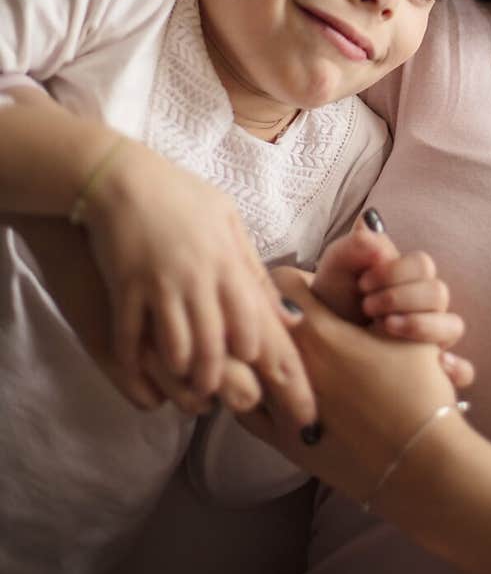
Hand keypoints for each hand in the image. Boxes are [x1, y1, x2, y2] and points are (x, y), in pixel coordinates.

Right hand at [78, 138, 315, 419]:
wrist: (120, 177)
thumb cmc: (179, 195)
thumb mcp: (227, 219)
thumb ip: (254, 268)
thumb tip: (287, 314)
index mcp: (227, 259)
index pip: (254, 321)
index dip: (266, 360)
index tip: (275, 386)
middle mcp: (199, 276)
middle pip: (218, 344)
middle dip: (224, 377)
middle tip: (227, 397)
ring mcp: (160, 284)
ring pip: (179, 349)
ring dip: (187, 377)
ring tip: (192, 389)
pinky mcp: (125, 290)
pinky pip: (133, 342)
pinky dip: (140, 371)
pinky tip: (146, 386)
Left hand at [241, 269, 464, 507]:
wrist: (421, 464)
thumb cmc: (419, 393)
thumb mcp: (408, 329)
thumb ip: (385, 277)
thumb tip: (369, 224)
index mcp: (319, 334)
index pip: (279, 282)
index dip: (291, 277)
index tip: (302, 284)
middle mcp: (292, 366)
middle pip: (255, 319)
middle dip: (268, 311)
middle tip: (284, 312)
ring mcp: (281, 407)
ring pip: (242, 363)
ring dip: (251, 349)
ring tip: (261, 343)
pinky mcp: (281, 442)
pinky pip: (244, 408)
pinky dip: (248, 391)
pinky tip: (258, 385)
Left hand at [303, 210, 473, 388]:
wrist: (318, 351)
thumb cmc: (330, 307)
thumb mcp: (335, 274)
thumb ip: (353, 247)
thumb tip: (369, 220)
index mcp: (405, 277)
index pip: (422, 265)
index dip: (395, 271)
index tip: (363, 283)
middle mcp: (424, 304)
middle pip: (439, 292)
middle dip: (402, 298)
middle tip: (368, 308)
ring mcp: (431, 337)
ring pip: (453, 326)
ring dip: (423, 326)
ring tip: (387, 329)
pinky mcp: (432, 370)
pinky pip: (463, 371)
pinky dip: (458, 368)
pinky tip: (438, 366)